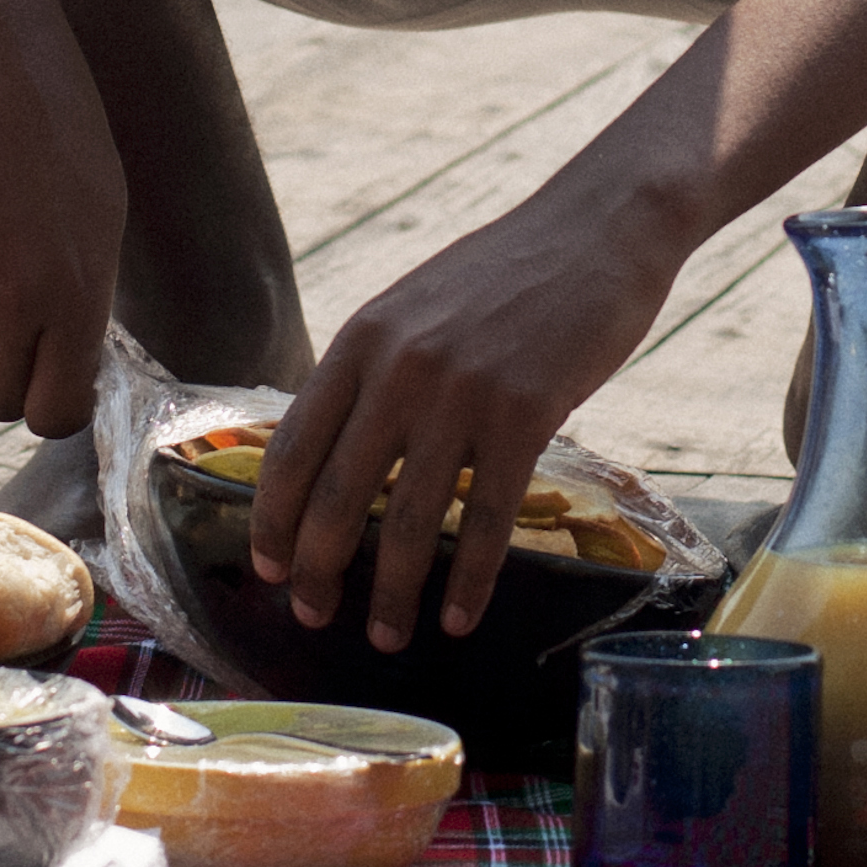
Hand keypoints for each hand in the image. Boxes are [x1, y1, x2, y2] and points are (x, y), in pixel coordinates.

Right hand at [0, 0, 129, 438]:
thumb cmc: (59, 117)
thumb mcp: (100, 205)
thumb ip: (85, 286)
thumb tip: (66, 354)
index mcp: (80, 288)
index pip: (60, 411)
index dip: (55, 410)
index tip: (56, 392)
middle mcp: (17, 294)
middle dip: (6, 382)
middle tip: (17, 340)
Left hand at [249, 182, 677, 651]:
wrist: (597, 230)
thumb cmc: (507, 276)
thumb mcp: (415, 309)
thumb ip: (375, 374)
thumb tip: (337, 455)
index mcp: (362, 341)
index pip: (294, 447)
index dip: (274, 518)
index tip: (269, 567)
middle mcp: (400, 369)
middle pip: (341, 495)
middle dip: (320, 570)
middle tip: (312, 616)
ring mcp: (464, 393)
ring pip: (413, 520)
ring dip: (394, 593)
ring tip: (387, 636)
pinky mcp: (527, 416)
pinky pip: (490, 518)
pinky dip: (471, 580)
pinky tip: (458, 618)